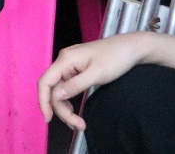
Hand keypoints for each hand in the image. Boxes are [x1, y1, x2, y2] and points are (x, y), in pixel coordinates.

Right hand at [37, 33, 152, 130]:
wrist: (131, 48)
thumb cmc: (116, 58)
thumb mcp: (97, 74)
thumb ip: (75, 85)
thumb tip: (56, 96)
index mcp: (65, 59)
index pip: (45, 82)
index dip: (43, 101)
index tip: (49, 119)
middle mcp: (64, 61)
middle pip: (53, 90)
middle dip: (61, 109)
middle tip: (77, 125)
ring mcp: (70, 66)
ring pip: (60, 91)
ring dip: (66, 108)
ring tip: (79, 123)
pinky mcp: (77, 70)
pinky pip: (67, 88)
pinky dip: (69, 101)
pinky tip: (75, 112)